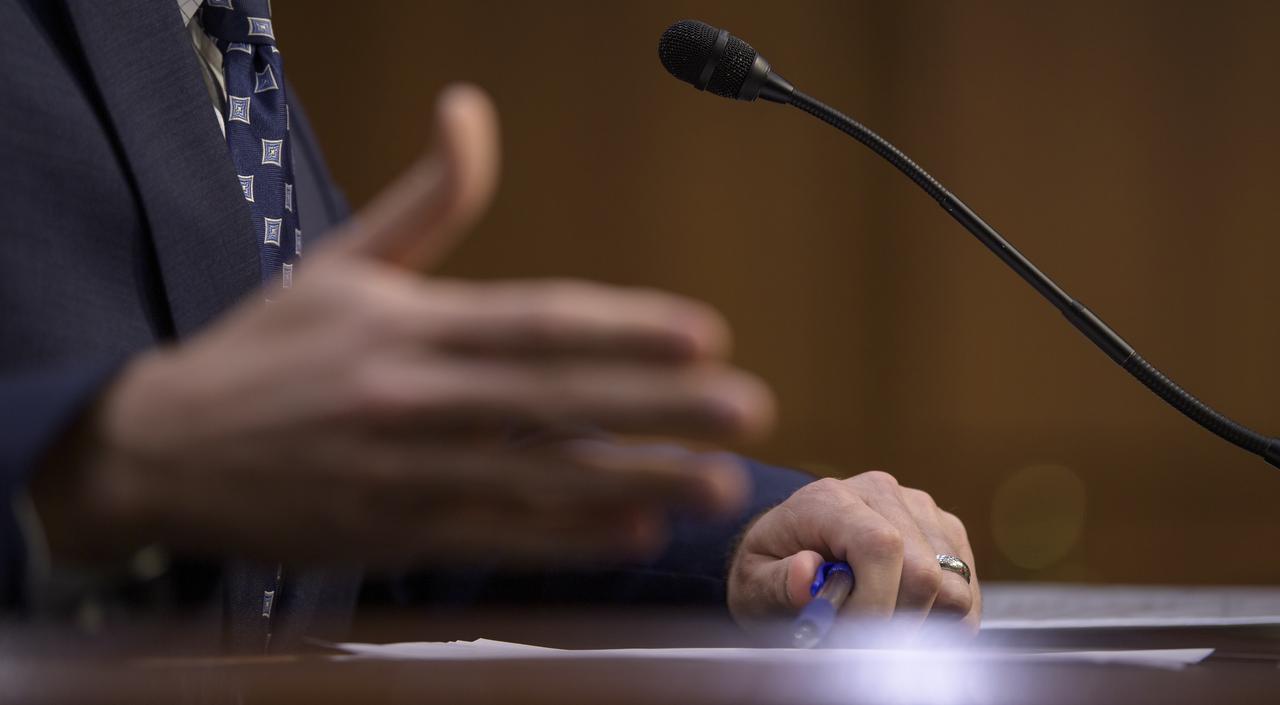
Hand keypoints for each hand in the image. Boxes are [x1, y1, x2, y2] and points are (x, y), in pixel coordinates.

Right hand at [33, 85, 773, 567]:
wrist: (160, 449)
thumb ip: (425, 199)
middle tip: (743, 406)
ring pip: (539, 479)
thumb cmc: (261, 353)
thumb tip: (469, 112)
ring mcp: (405, 472)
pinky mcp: (395, 531)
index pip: (534, 322)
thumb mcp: (340, 261)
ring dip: (635, 481)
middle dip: (658, 405)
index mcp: (406, 324)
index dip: (623, 327)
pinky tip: (630, 533)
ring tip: (716, 481)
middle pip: (555, 400)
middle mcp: (412, 397)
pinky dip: (566, 539)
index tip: (700, 332)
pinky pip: (496, 539)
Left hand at [727, 472, 979, 638]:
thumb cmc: (772, 569)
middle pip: (923, 571)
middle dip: (896, 620)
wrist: (791, 548)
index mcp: (829, 499)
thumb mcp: (754, 582)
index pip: (881, 547)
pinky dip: (943, 616)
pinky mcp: (946, 530)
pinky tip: (905, 615)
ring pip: (953, 583)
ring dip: (922, 621)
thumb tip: (806, 572)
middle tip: (862, 638)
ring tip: (879, 623)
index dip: (876, 603)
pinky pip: (967, 586)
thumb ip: (778, 582)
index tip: (851, 635)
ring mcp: (920, 508)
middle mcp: (881, 493)